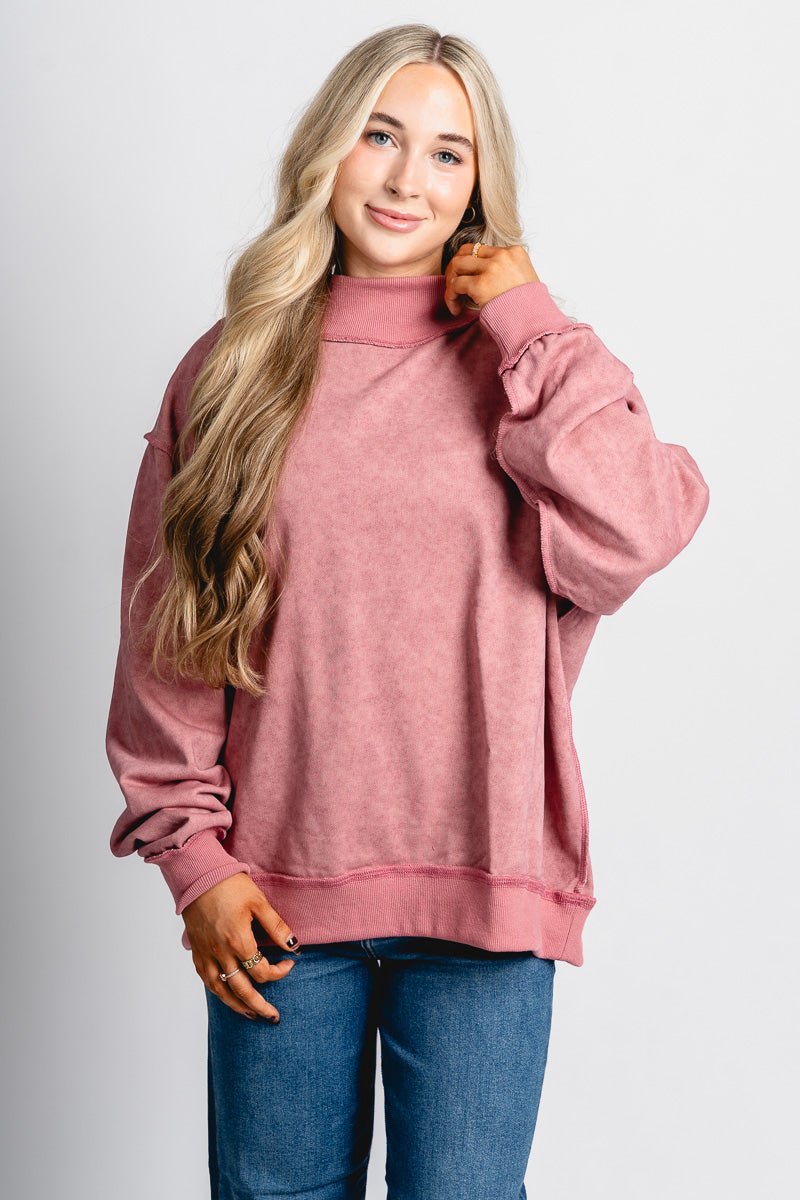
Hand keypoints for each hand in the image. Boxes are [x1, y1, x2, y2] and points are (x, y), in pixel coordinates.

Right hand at [182, 872, 299, 1020]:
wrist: (199, 877)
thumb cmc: (230, 886)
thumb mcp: (259, 902)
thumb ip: (277, 927)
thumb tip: (294, 946)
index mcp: (238, 941)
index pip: (262, 971)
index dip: (280, 971)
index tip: (290, 963)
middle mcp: (220, 953)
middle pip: (242, 990)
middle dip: (260, 1006)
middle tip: (274, 1017)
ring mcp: (206, 955)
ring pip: (222, 991)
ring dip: (238, 1006)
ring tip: (252, 1015)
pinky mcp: (197, 952)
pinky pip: (207, 980)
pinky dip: (218, 993)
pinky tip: (227, 996)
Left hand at [444, 243, 539, 315]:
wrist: (534, 321)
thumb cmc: (530, 307)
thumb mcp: (524, 277)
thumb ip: (507, 269)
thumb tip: (484, 273)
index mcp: (514, 252)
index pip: (482, 248)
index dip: (470, 263)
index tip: (468, 278)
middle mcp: (502, 256)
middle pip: (466, 251)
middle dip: (455, 268)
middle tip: (454, 285)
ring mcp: (491, 269)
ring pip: (457, 264)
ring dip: (451, 281)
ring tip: (454, 298)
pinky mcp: (481, 285)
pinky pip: (455, 285)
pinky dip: (451, 297)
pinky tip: (456, 309)